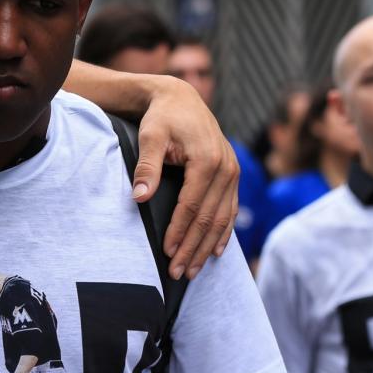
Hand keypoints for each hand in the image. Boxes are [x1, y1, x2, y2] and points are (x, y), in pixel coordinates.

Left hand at [135, 76, 238, 279]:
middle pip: (209, 218)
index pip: (192, 206)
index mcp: (207, 160)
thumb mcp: (150, 136)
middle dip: (193, 248)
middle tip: (178, 273)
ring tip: (193, 270)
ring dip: (208, 246)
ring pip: (222, 218)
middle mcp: (226, 168)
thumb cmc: (162, 118)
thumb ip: (147, 166)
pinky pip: (231, 210)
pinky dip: (223, 233)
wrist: (180, 99)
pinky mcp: (232, 175)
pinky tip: (215, 252)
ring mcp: (232, 173)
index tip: (167, 252)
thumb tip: (139, 197)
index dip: (180, 231)